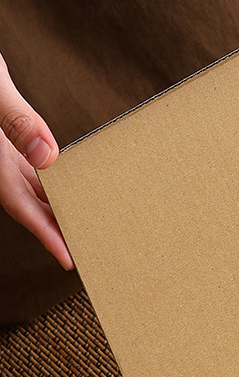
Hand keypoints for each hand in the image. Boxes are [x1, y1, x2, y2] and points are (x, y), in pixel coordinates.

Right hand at [0, 53, 72, 267]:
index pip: (21, 204)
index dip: (46, 234)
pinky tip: (65, 183)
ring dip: (54, 204)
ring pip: (28, 185)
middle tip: (92, 248)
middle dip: (56, 227)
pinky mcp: (0, 138)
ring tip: (85, 222)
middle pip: (28, 201)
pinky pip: (25, 165)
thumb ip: (14, 117)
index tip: (69, 259)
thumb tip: (48, 155)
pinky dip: (47, 178)